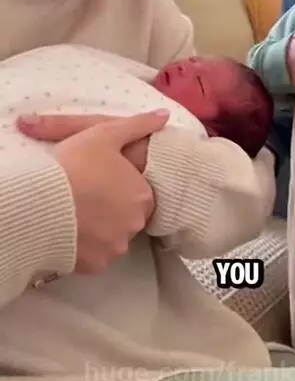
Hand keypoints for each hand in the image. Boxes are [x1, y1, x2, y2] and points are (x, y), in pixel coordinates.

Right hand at [17, 111, 168, 273]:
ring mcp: (116, 247)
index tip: (100, 180)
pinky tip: (71, 231)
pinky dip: (86, 247)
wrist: (44, 201)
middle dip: (111, 209)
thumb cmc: (77, 164)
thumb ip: (138, 125)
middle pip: (127, 217)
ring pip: (111, 237)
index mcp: (142, 195)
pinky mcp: (96, 265)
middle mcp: (135, 224)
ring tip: (76, 213)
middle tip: (86, 196)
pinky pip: (95, 256)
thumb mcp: (106, 133)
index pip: (138, 193)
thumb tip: (164, 116)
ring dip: (99, 229)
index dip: (119, 185)